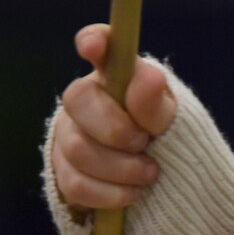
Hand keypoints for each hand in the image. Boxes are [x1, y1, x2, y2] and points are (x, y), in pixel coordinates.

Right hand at [50, 23, 175, 214]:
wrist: (155, 190)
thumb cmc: (163, 142)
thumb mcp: (170, 123)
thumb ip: (156, 103)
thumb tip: (148, 78)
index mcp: (114, 75)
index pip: (99, 44)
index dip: (94, 40)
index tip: (94, 46)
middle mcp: (84, 99)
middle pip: (78, 99)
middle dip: (115, 128)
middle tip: (144, 144)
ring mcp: (68, 134)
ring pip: (78, 148)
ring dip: (121, 167)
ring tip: (149, 174)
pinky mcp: (63, 173)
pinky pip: (77, 184)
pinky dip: (112, 194)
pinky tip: (133, 193)